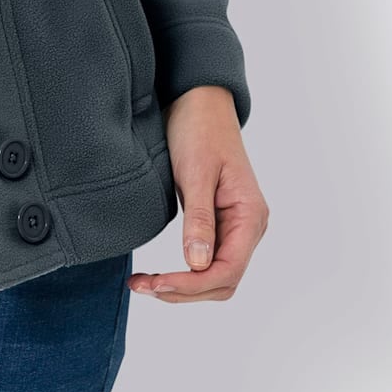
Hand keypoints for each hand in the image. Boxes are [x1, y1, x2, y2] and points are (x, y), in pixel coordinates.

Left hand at [129, 86, 268, 301]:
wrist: (197, 101)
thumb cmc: (199, 129)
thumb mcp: (196, 172)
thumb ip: (199, 218)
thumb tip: (198, 264)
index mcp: (249, 215)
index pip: (227, 270)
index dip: (192, 284)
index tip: (156, 283)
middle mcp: (247, 226)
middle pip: (222, 281)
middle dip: (183, 290)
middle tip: (142, 286)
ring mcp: (234, 226)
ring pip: (214, 276)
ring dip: (182, 287)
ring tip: (144, 284)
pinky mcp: (216, 221)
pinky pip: (206, 260)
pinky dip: (184, 273)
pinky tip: (160, 273)